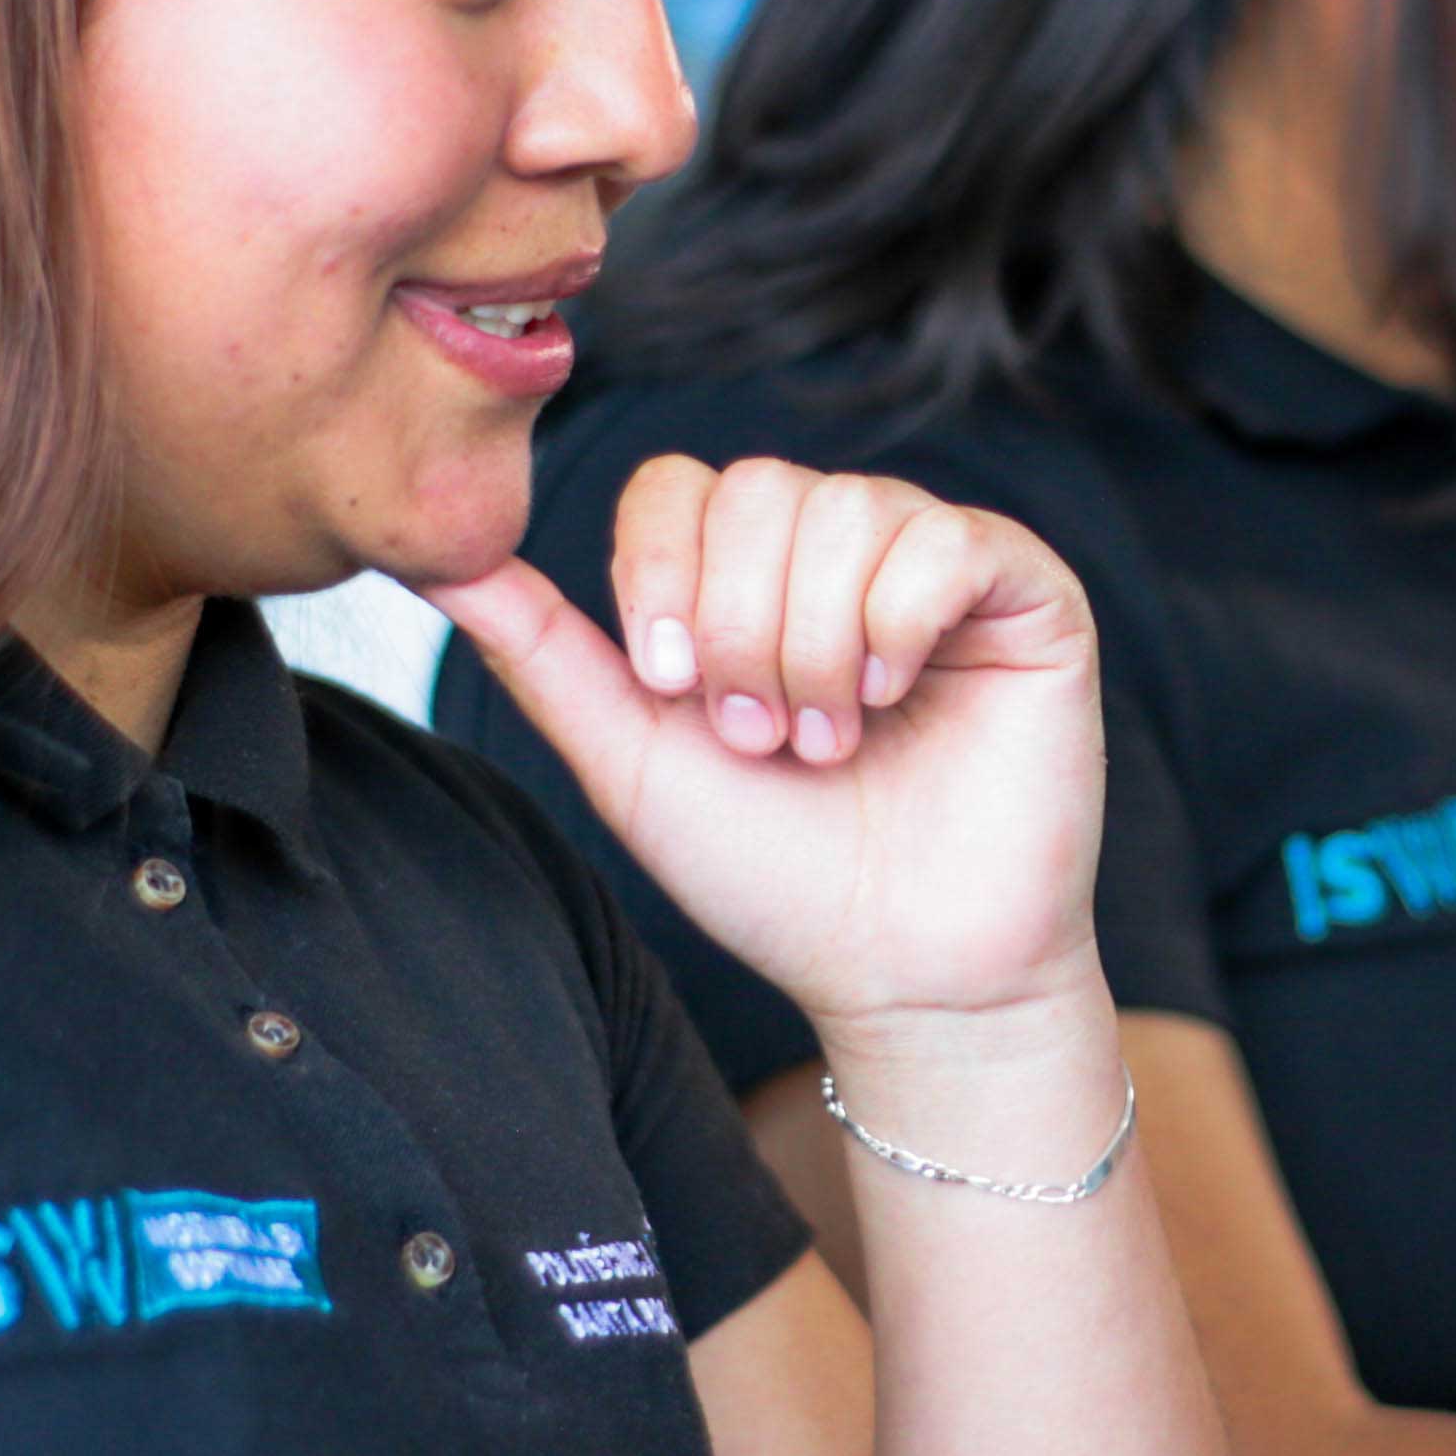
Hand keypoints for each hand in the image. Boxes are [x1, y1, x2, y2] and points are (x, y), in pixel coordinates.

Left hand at [430, 456, 1102, 1033]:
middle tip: (765, 739)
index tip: (670, 689)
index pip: (677, 486)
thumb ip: (540, 653)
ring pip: (845, 508)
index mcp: (746, 577)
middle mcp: (841, 550)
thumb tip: (430, 558)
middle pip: (755, 489)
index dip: (658, 577)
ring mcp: (935, 562)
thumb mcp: (631, 759)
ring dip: (815, 646)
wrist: (902, 970)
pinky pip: (943, 539)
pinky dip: (899, 625)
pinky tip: (893, 702)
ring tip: (829, 742)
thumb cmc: (775, 875)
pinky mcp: (1024, 590)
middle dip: (738, 631)